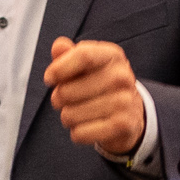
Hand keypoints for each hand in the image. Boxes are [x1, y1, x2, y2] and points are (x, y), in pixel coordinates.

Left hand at [45, 37, 145, 157]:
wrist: (131, 111)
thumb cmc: (100, 84)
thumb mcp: (86, 66)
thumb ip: (68, 54)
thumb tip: (59, 45)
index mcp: (112, 56)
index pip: (83, 55)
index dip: (59, 69)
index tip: (49, 79)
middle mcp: (122, 76)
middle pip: (68, 90)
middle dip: (58, 99)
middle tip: (67, 100)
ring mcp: (125, 101)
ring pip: (70, 115)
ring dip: (68, 117)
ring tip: (79, 113)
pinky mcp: (123, 125)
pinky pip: (80, 133)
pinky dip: (78, 133)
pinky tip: (88, 126)